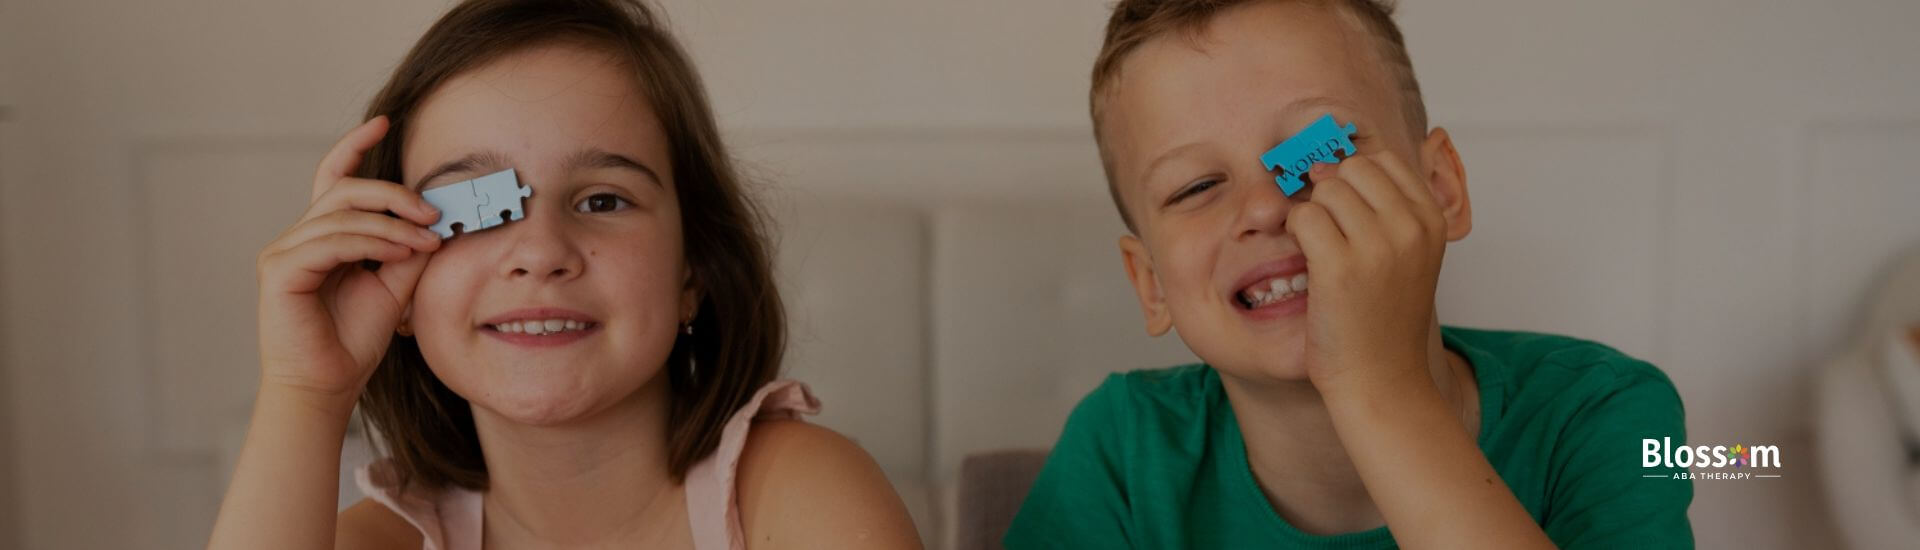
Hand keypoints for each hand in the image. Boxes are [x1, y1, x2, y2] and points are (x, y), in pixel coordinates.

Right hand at [255, 116, 441, 403]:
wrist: (327, 385)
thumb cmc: (355, 339)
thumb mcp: (395, 284)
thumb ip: (411, 248)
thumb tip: (442, 217)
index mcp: (324, 235)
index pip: (334, 177)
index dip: (355, 146)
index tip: (385, 122)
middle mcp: (299, 236)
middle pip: (346, 189)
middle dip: (395, 194)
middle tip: (434, 212)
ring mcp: (284, 251)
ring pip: (343, 214)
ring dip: (393, 224)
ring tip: (426, 242)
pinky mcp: (279, 270)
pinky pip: (331, 241)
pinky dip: (371, 242)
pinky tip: (400, 254)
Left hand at [1284, 151, 1445, 394]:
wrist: (1382, 380)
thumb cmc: (1384, 319)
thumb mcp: (1407, 255)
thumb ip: (1384, 208)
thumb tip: (1326, 163)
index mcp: (1432, 219)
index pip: (1382, 160)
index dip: (1352, 178)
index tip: (1343, 210)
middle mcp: (1411, 226)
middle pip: (1351, 168)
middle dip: (1330, 193)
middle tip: (1329, 233)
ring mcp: (1378, 244)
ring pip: (1325, 189)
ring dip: (1312, 215)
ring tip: (1320, 252)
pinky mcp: (1340, 266)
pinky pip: (1303, 216)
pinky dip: (1295, 233)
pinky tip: (1307, 262)